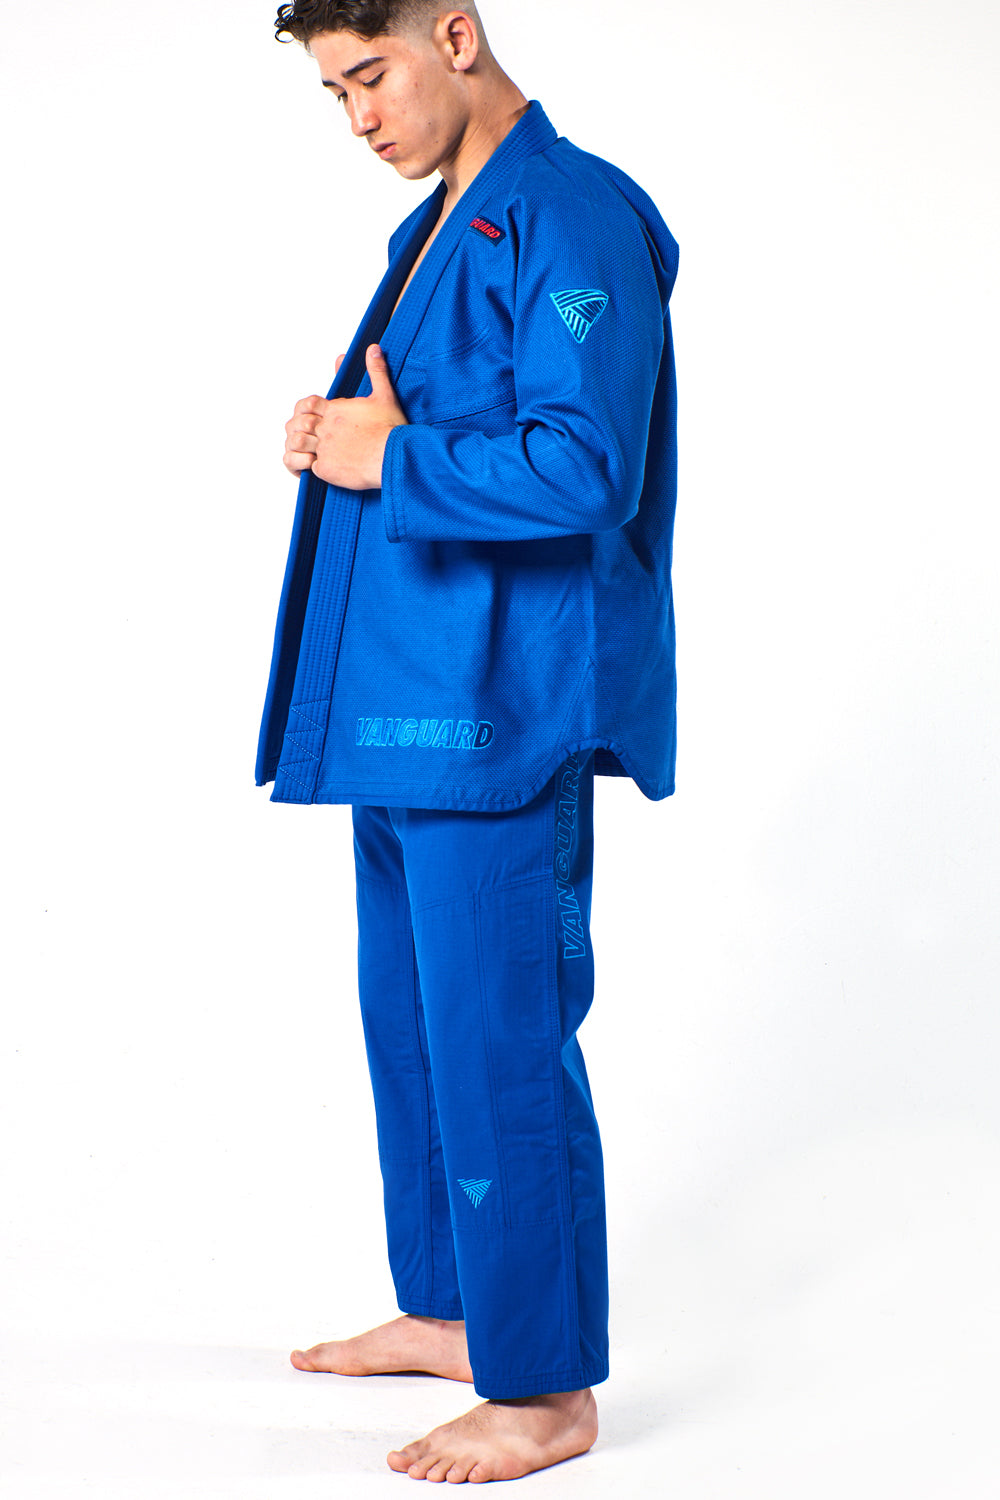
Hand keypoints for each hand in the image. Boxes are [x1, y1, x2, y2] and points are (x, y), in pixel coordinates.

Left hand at [282, 345, 407, 490]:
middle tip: (309, 436)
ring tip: (312, 452)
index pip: (308, 405)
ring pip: (299, 444)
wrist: (393, 457)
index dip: (309, 411)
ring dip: (302, 448)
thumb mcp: (384, 396)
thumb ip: (376, 371)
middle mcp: (325, 427)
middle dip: (302, 429)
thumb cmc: (390, 429)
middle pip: (300, 424)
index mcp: (335, 409)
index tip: (316, 419)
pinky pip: (308, 467)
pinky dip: (311, 467)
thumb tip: (373, 348)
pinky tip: (320, 468)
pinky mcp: (326, 469)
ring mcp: (324, 449)